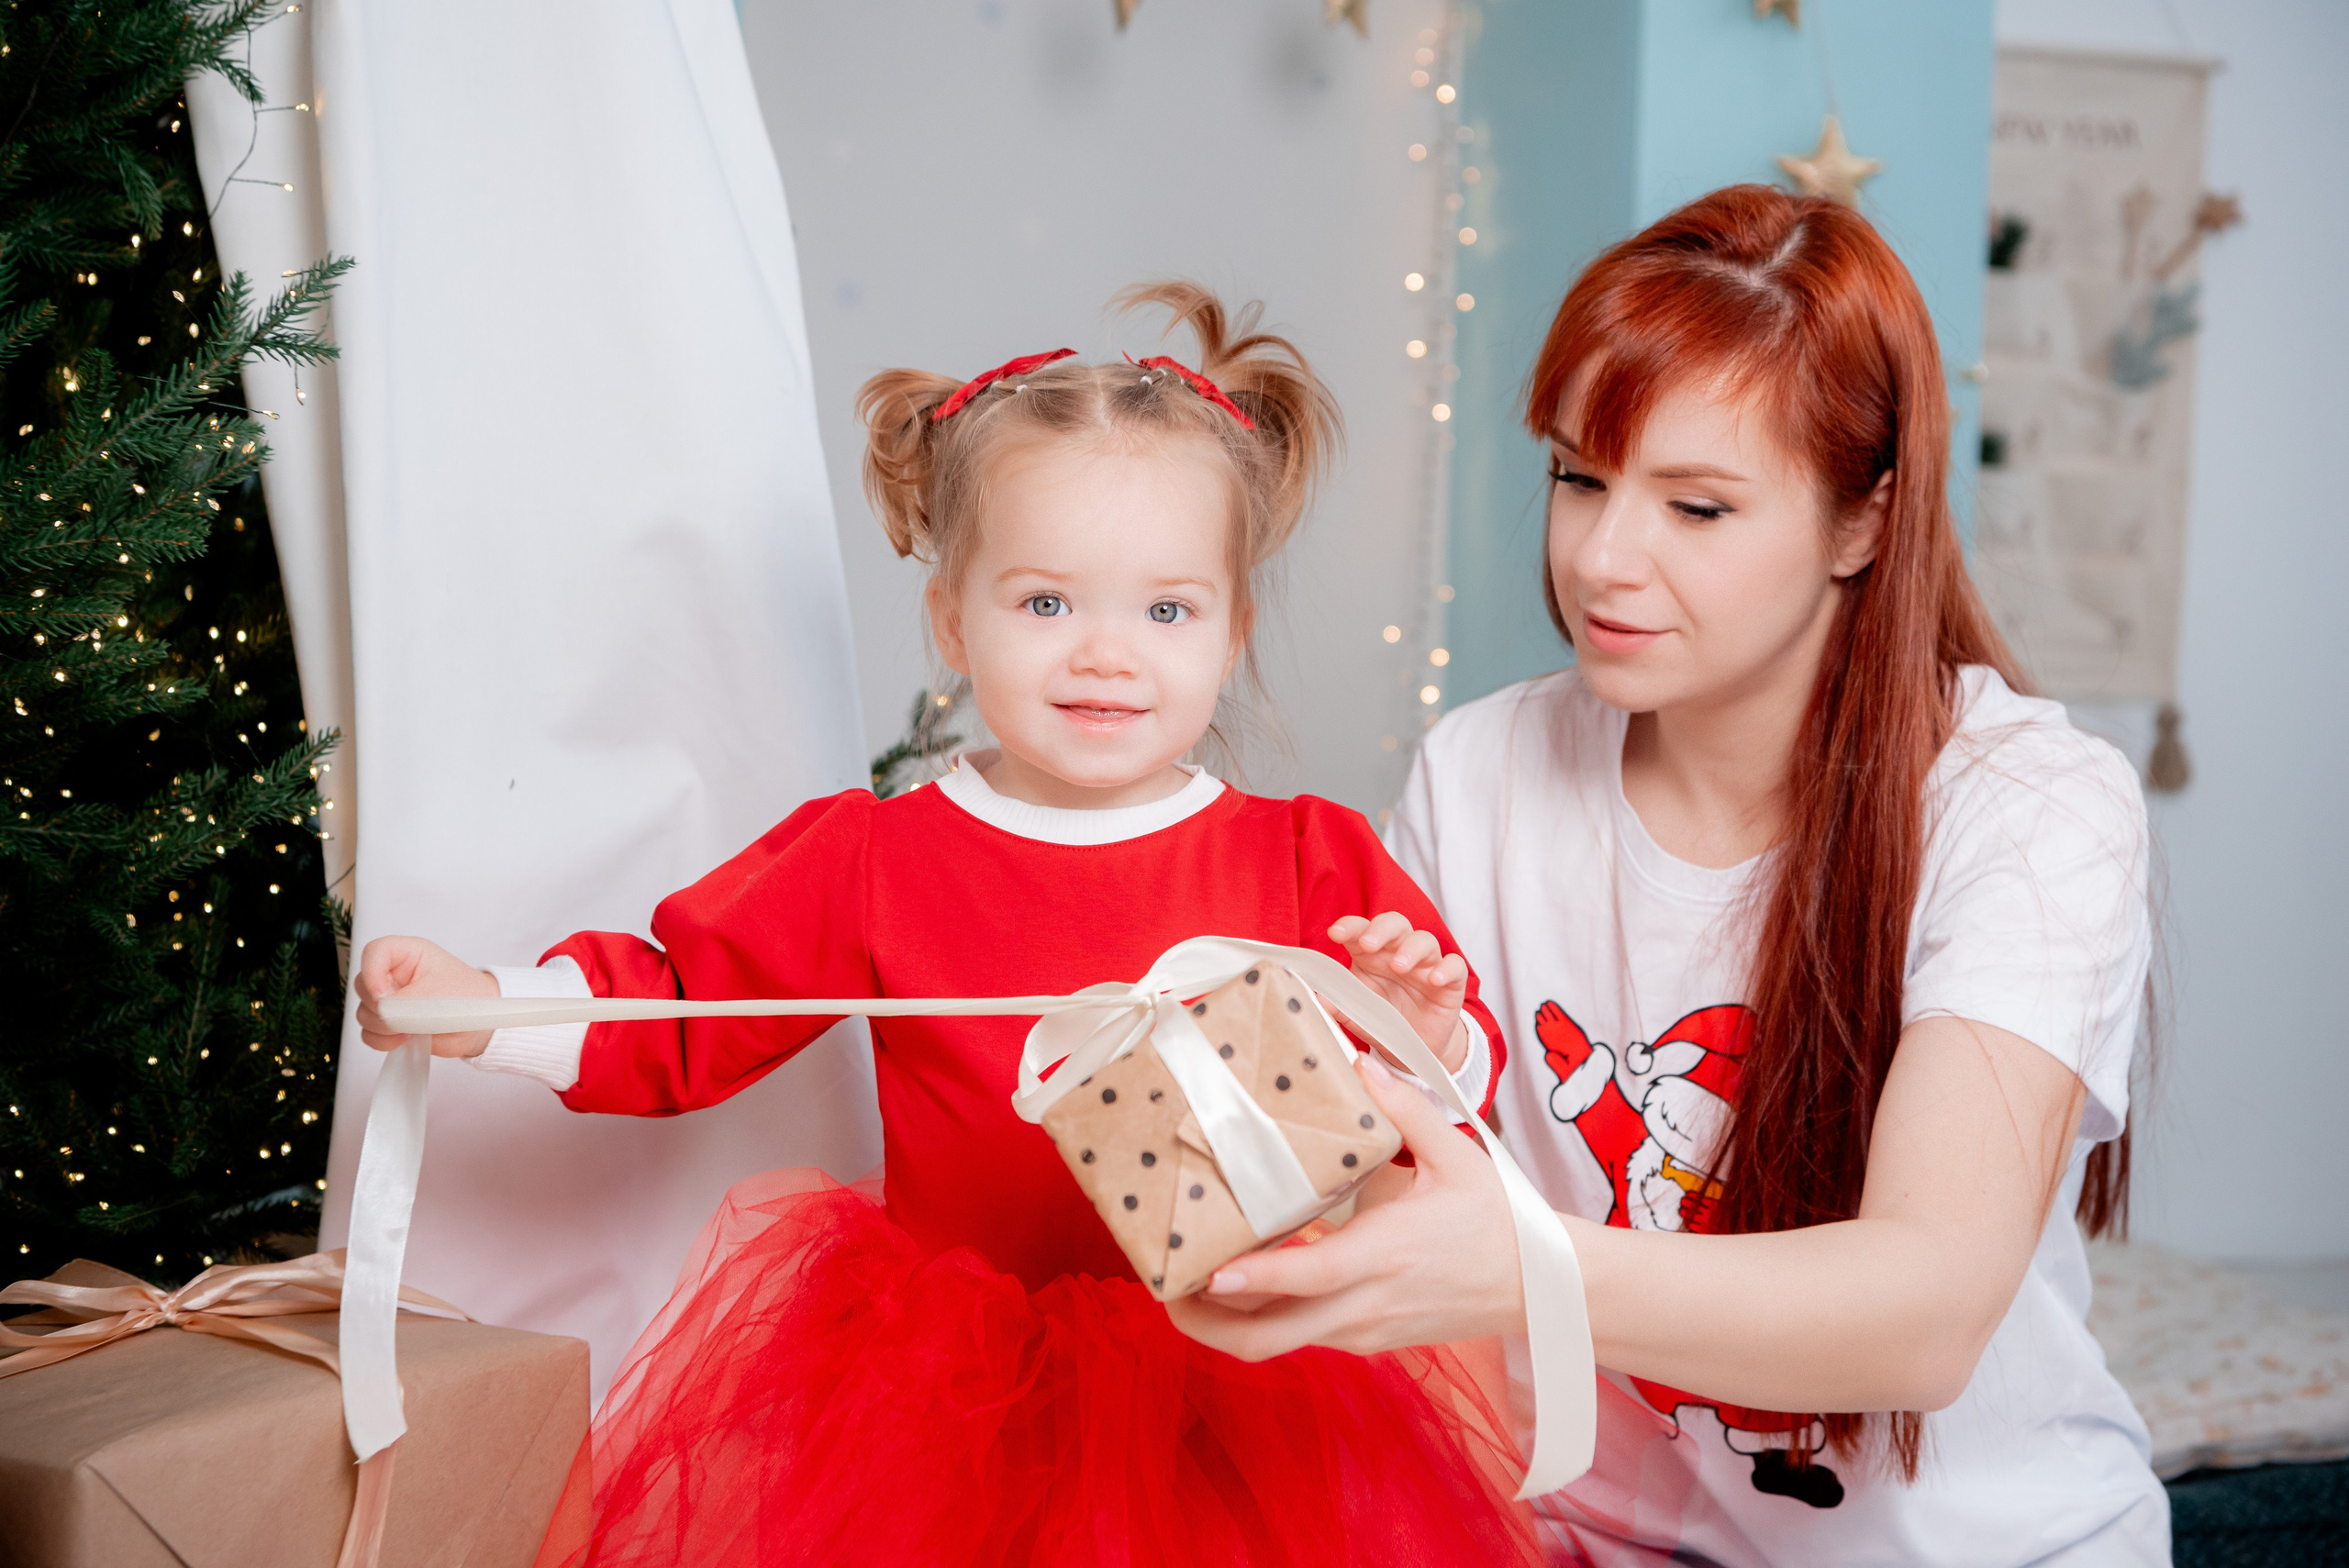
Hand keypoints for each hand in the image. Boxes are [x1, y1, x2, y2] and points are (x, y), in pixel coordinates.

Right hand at [354, 935, 499, 1057]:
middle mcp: (395, 974)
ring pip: (363, 1012)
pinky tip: (405, 1038)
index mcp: (409, 955)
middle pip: (362, 986)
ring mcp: (390, 999)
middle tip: (404, 1015)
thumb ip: (403, 1002)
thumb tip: (379, 1012)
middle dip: (379, 1006)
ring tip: (412, 1028)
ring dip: (383, 1026)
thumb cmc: (469, 998)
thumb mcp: (436, 994)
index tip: (382, 994)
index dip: (372, 972)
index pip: (375, 952)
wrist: (481, 1025)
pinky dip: (382, 1040)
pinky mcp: (390, 1022)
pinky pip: (369, 1033)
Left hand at [1163, 1055, 1525, 1359]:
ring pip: (1275, 1344)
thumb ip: (1404, 1106)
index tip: (1204, 1273)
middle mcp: (1363, 1306)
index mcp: (1384, 1256)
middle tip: (1162, 1283)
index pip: (1308, 1278)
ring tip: (1183, 1280)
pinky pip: (1298, 1336)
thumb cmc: (1496, 1221)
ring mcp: (1360, 1331)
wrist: (1540, 1289)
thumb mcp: (1458, 1155)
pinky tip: (1239, 1281)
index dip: (1252, 1279)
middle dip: (1203, 1322)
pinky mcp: (1362, 1340)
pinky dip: (1260, 1316)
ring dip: (1224, 1321)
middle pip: (1266, 1340)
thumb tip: (1358, 1061)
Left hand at [1328, 912, 1470, 1070]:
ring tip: (1399, 966)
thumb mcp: (1357, 1017)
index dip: (1350, 926)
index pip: (1361, 930)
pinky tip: (1434, 979)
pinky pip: (1455, 966)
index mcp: (1371, 956)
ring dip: (1411, 948)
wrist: (1414, 1049)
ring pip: (1425, 940)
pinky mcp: (1451, 983)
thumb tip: (1316, 998)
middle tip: (1367, 944)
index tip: (1335, 933)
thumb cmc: (1383, 1022)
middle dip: (1380, 929)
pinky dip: (1447, 968)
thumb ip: (1338, 1007)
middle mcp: (1399, 953)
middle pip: (1395, 924)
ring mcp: (1426, 965)